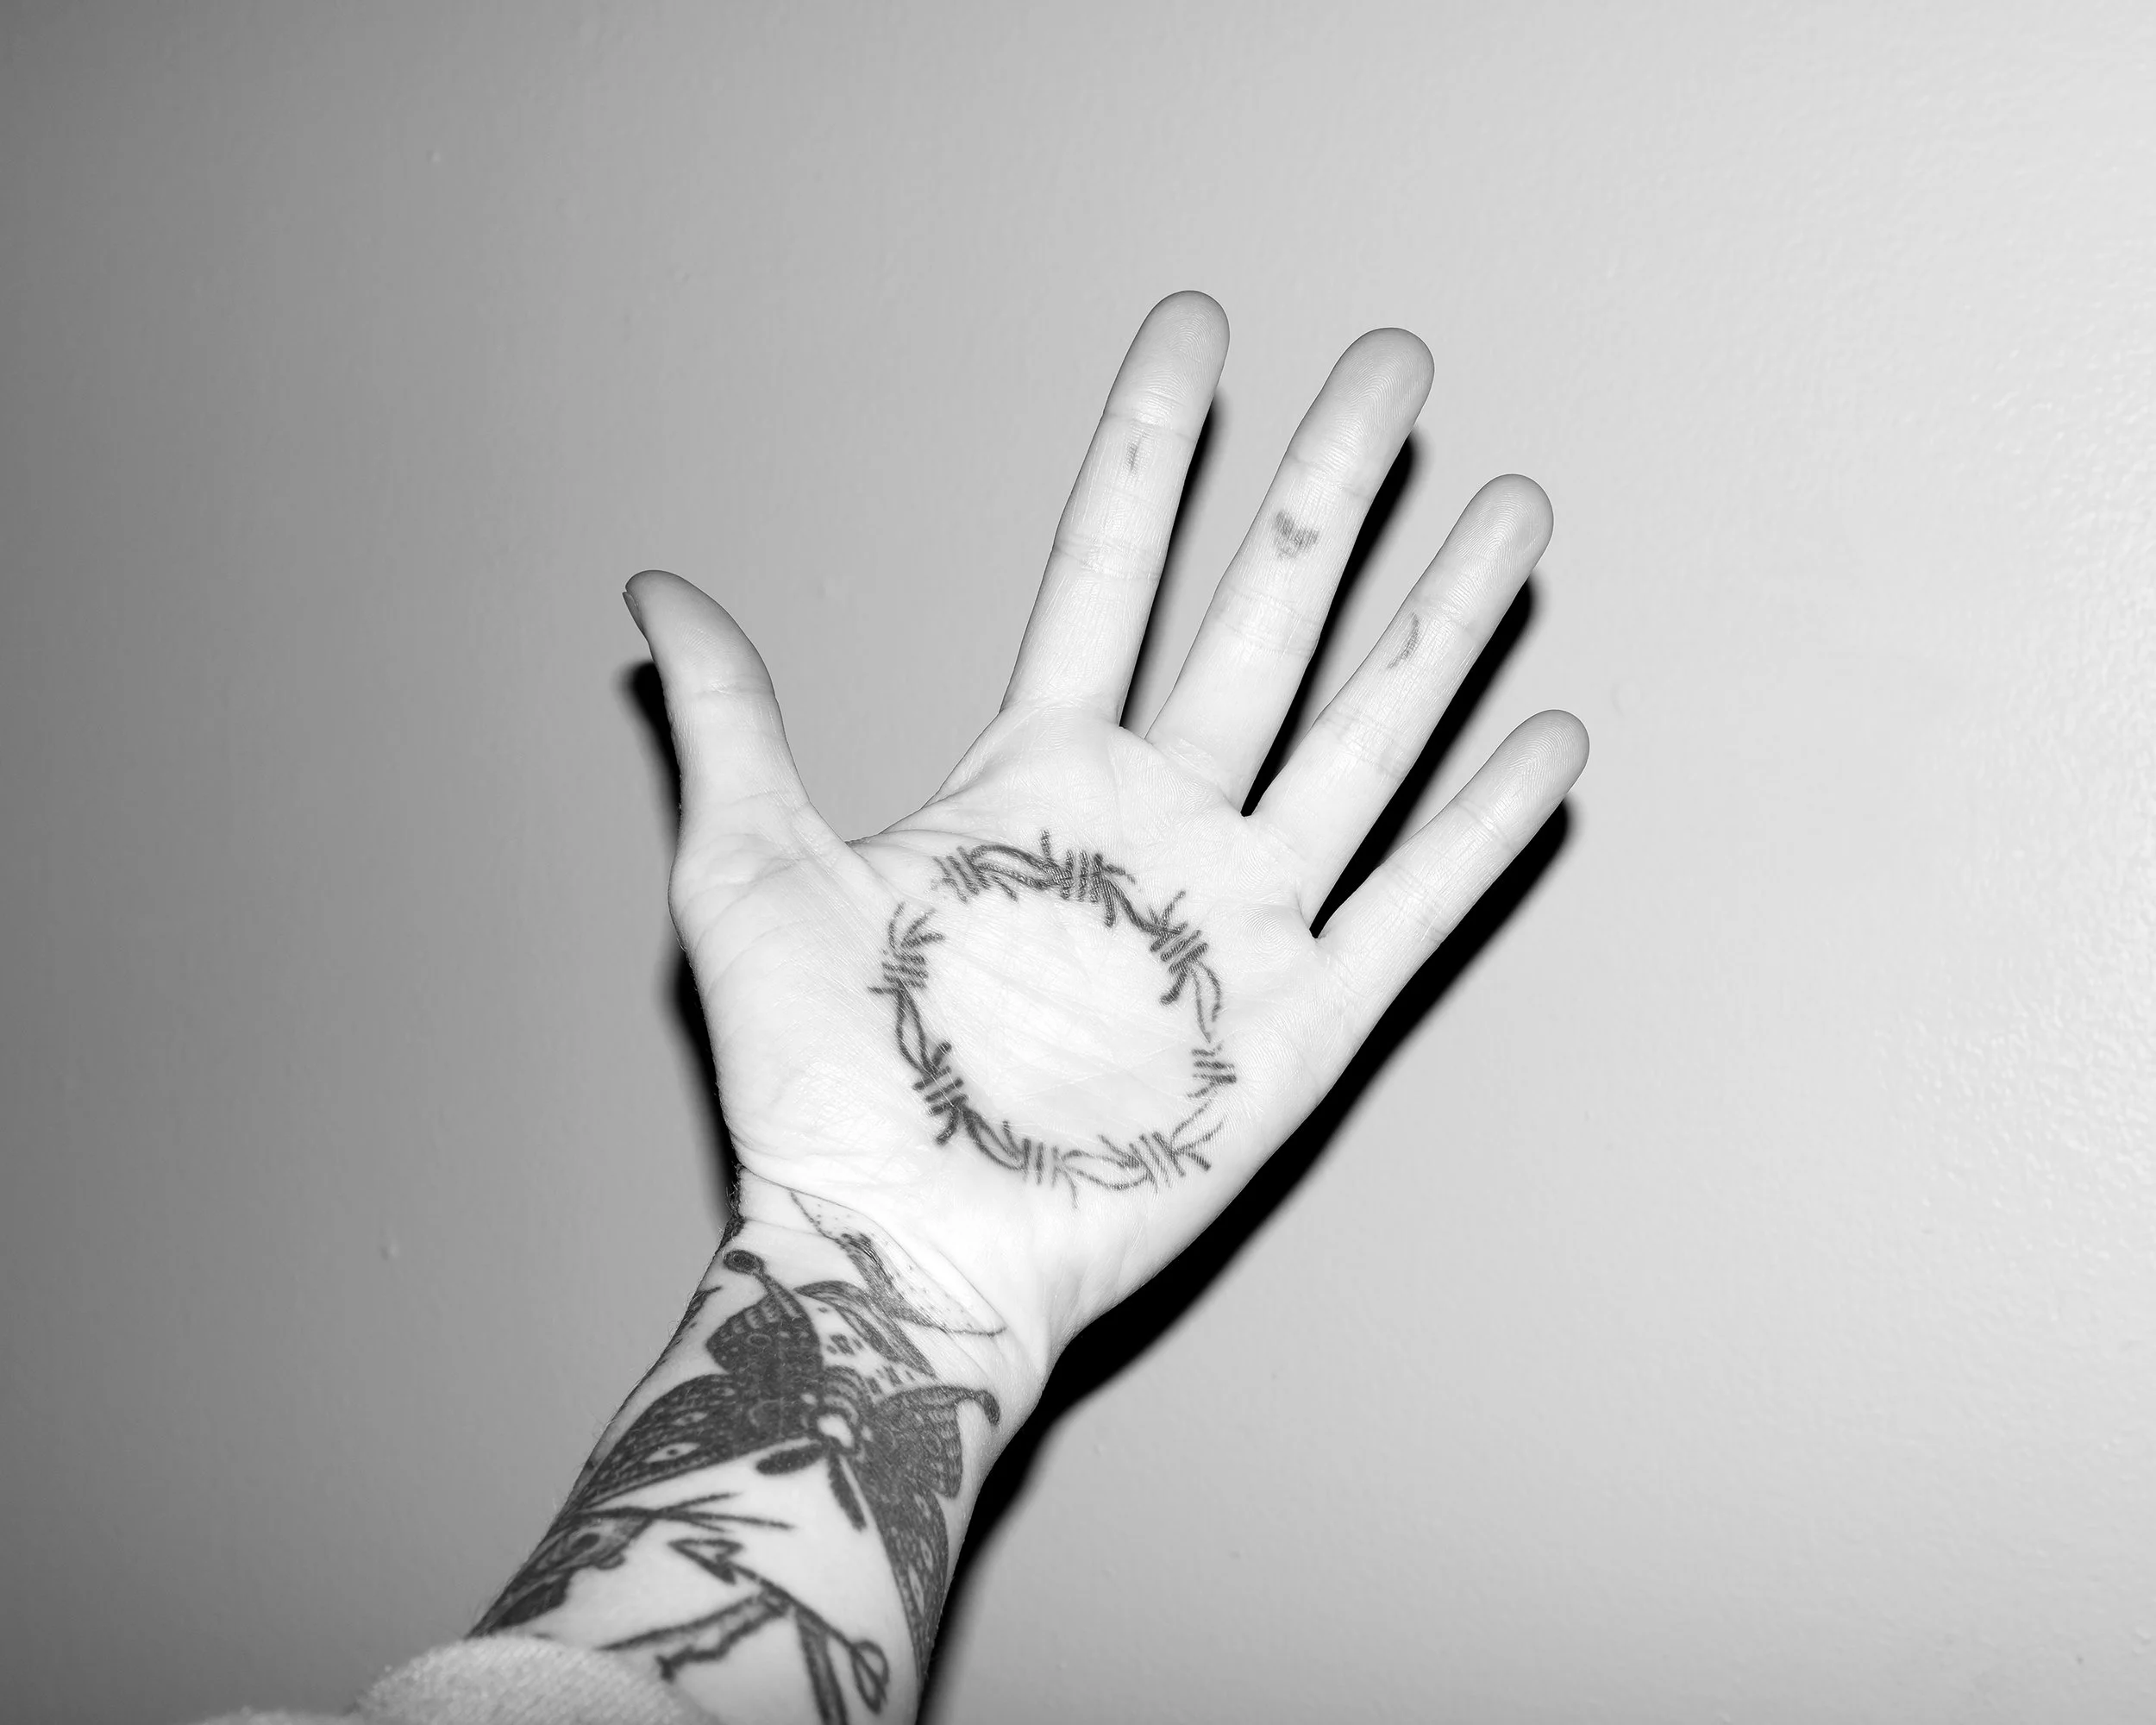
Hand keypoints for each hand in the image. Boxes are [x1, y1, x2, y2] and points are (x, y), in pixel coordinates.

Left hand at [626, 292, 1584, 1411]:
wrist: (900, 1255)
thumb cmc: (821, 1085)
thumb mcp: (751, 875)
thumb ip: (734, 722)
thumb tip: (654, 594)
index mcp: (1034, 777)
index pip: (1105, 574)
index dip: (1149, 453)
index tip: (1196, 329)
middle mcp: (1155, 825)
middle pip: (1266, 620)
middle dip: (1330, 490)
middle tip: (1395, 367)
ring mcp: (1240, 917)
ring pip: (1364, 736)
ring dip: (1440, 626)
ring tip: (1509, 512)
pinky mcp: (1306, 1024)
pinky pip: (1415, 904)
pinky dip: (1485, 827)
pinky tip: (1549, 738)